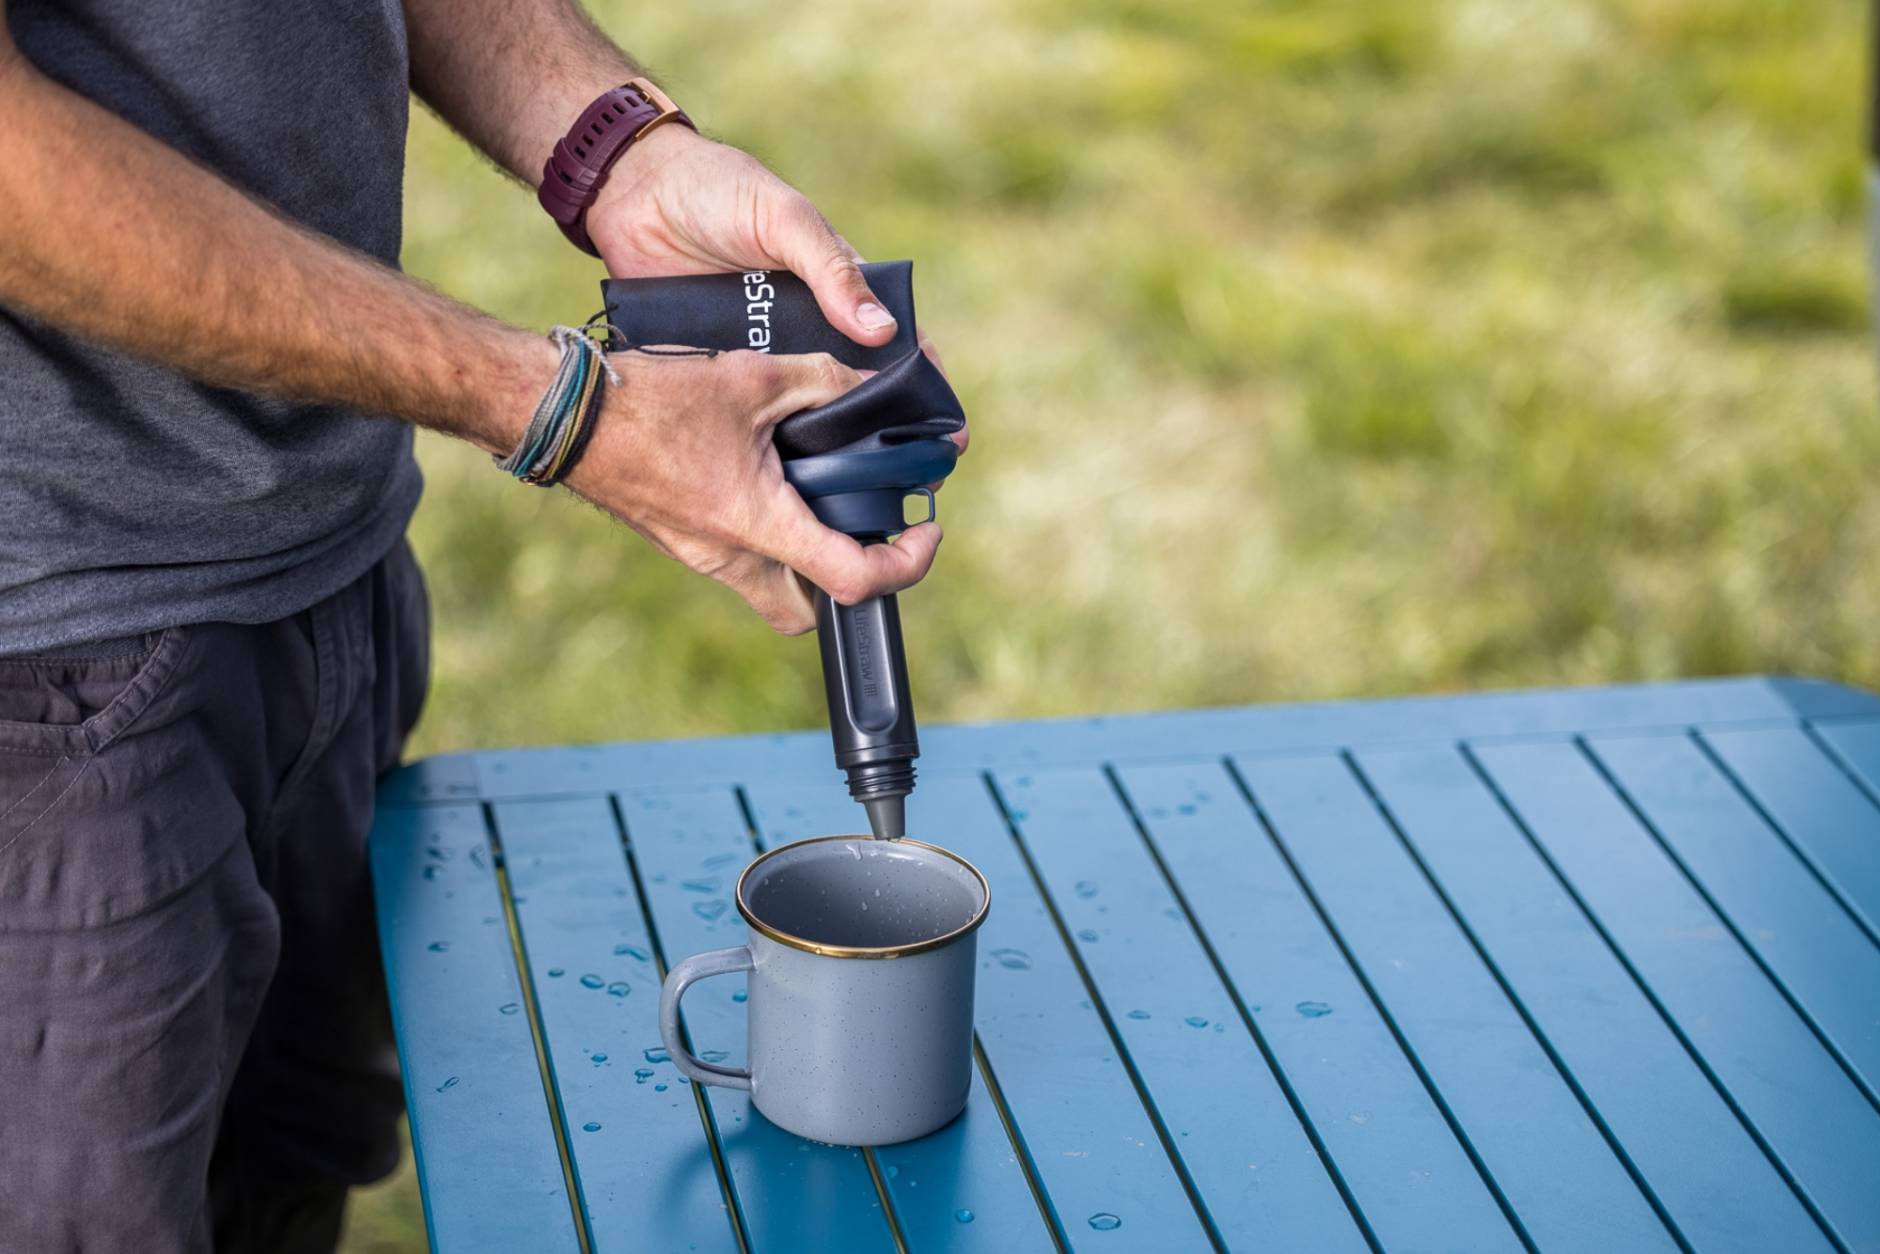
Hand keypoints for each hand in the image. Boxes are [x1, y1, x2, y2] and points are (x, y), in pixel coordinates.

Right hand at [562, 347, 942, 634]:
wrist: (558, 413)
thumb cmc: (648, 397)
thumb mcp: (751, 377)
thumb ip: (824, 380)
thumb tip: (876, 382)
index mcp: (757, 525)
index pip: (853, 582)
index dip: (907, 566)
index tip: (924, 531)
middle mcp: (728, 558)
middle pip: (806, 610)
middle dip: (844, 582)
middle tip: (867, 527)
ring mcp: (696, 556)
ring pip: (769, 586)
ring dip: (802, 556)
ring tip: (821, 494)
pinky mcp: (676, 540)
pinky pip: (735, 558)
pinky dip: (764, 533)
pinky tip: (766, 476)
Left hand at [585, 126, 963, 454]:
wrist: (632, 192)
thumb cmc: (719, 189)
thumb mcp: (784, 221)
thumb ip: (831, 271)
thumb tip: (882, 330)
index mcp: (835, 286)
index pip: (895, 342)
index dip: (925, 386)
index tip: (951, 433)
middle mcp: (805, 325)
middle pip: (850, 385)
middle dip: (879, 432)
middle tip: (903, 484)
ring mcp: (761, 349)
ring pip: (800, 406)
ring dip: (820, 444)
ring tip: (845, 497)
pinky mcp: (718, 364)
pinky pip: (745, 407)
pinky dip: (759, 437)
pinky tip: (776, 478)